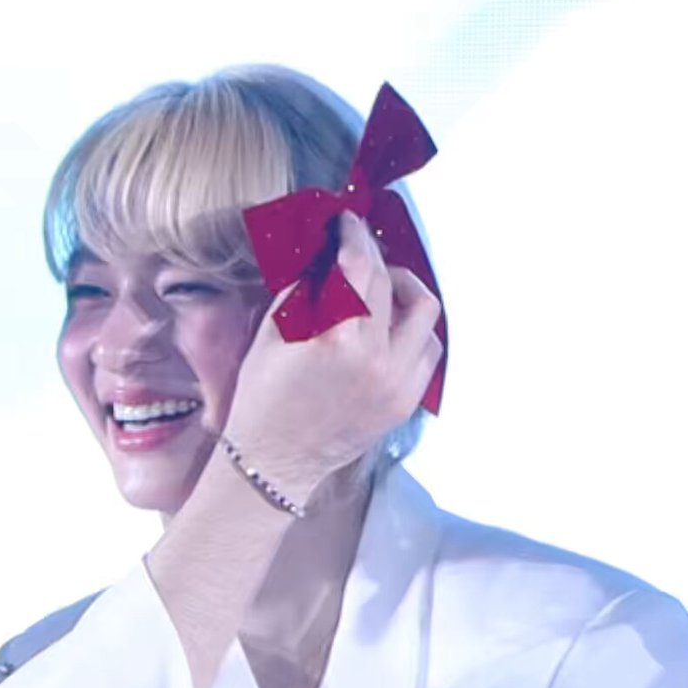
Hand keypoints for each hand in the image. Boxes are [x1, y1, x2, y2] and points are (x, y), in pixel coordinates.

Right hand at [219, 209, 442, 510]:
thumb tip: (329, 259)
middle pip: (393, 284)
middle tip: (358, 253)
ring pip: (425, 315)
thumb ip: (305, 291)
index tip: (348, 224)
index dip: (354, 237)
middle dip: (375, 259)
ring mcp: (397, 385)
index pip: (361, 268)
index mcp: (341, 340)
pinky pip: (426, 352)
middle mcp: (379, 360)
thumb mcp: (271, 335)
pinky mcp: (404, 403)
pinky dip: (412, 331)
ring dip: (404, 294)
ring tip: (380, 292)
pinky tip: (388, 328)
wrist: (271, 464)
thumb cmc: (261, 401)